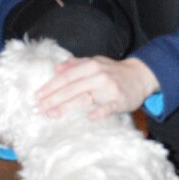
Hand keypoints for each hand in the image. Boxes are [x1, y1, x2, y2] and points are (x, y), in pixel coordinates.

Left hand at [36, 56, 159, 120]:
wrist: (141, 75)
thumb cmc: (114, 71)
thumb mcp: (96, 62)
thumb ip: (76, 64)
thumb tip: (57, 68)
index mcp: (91, 65)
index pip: (66, 77)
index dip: (51, 86)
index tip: (37, 96)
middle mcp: (98, 76)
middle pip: (71, 88)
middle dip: (52, 99)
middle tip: (38, 109)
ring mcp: (109, 89)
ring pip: (85, 98)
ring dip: (66, 106)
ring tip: (52, 114)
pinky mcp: (120, 101)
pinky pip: (108, 108)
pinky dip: (99, 112)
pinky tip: (89, 117)